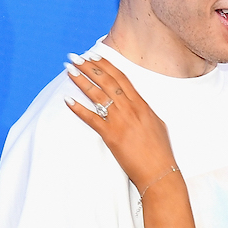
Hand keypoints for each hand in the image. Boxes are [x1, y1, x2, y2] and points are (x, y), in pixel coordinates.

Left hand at [63, 54, 178, 191]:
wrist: (159, 171)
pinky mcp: (111, 136)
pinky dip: (78, 108)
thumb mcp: (156, 123)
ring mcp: (120, 121)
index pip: (121, 77)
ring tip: (69, 70)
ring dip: (81, 81)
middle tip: (75, 57)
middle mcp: (130, 109)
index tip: (93, 56)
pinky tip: (67, 99)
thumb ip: (143, 110)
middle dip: (89, 67)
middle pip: (106, 81)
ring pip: (97, 95)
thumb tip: (135, 103)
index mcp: (142, 104)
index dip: (105, 65)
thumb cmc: (160, 151)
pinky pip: (91, 118)